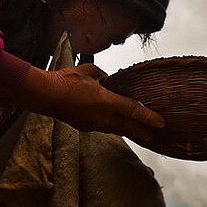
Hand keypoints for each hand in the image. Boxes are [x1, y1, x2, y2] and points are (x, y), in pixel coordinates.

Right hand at [22, 64, 164, 141]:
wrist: (45, 95)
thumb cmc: (65, 80)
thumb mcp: (88, 70)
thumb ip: (103, 75)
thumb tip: (108, 80)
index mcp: (106, 101)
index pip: (133, 110)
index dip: (149, 117)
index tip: (161, 123)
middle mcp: (102, 116)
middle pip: (128, 126)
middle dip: (142, 131)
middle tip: (154, 136)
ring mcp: (94, 124)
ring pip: (116, 129)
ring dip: (128, 131)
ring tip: (138, 133)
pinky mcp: (85, 128)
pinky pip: (104, 128)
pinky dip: (113, 127)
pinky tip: (116, 126)